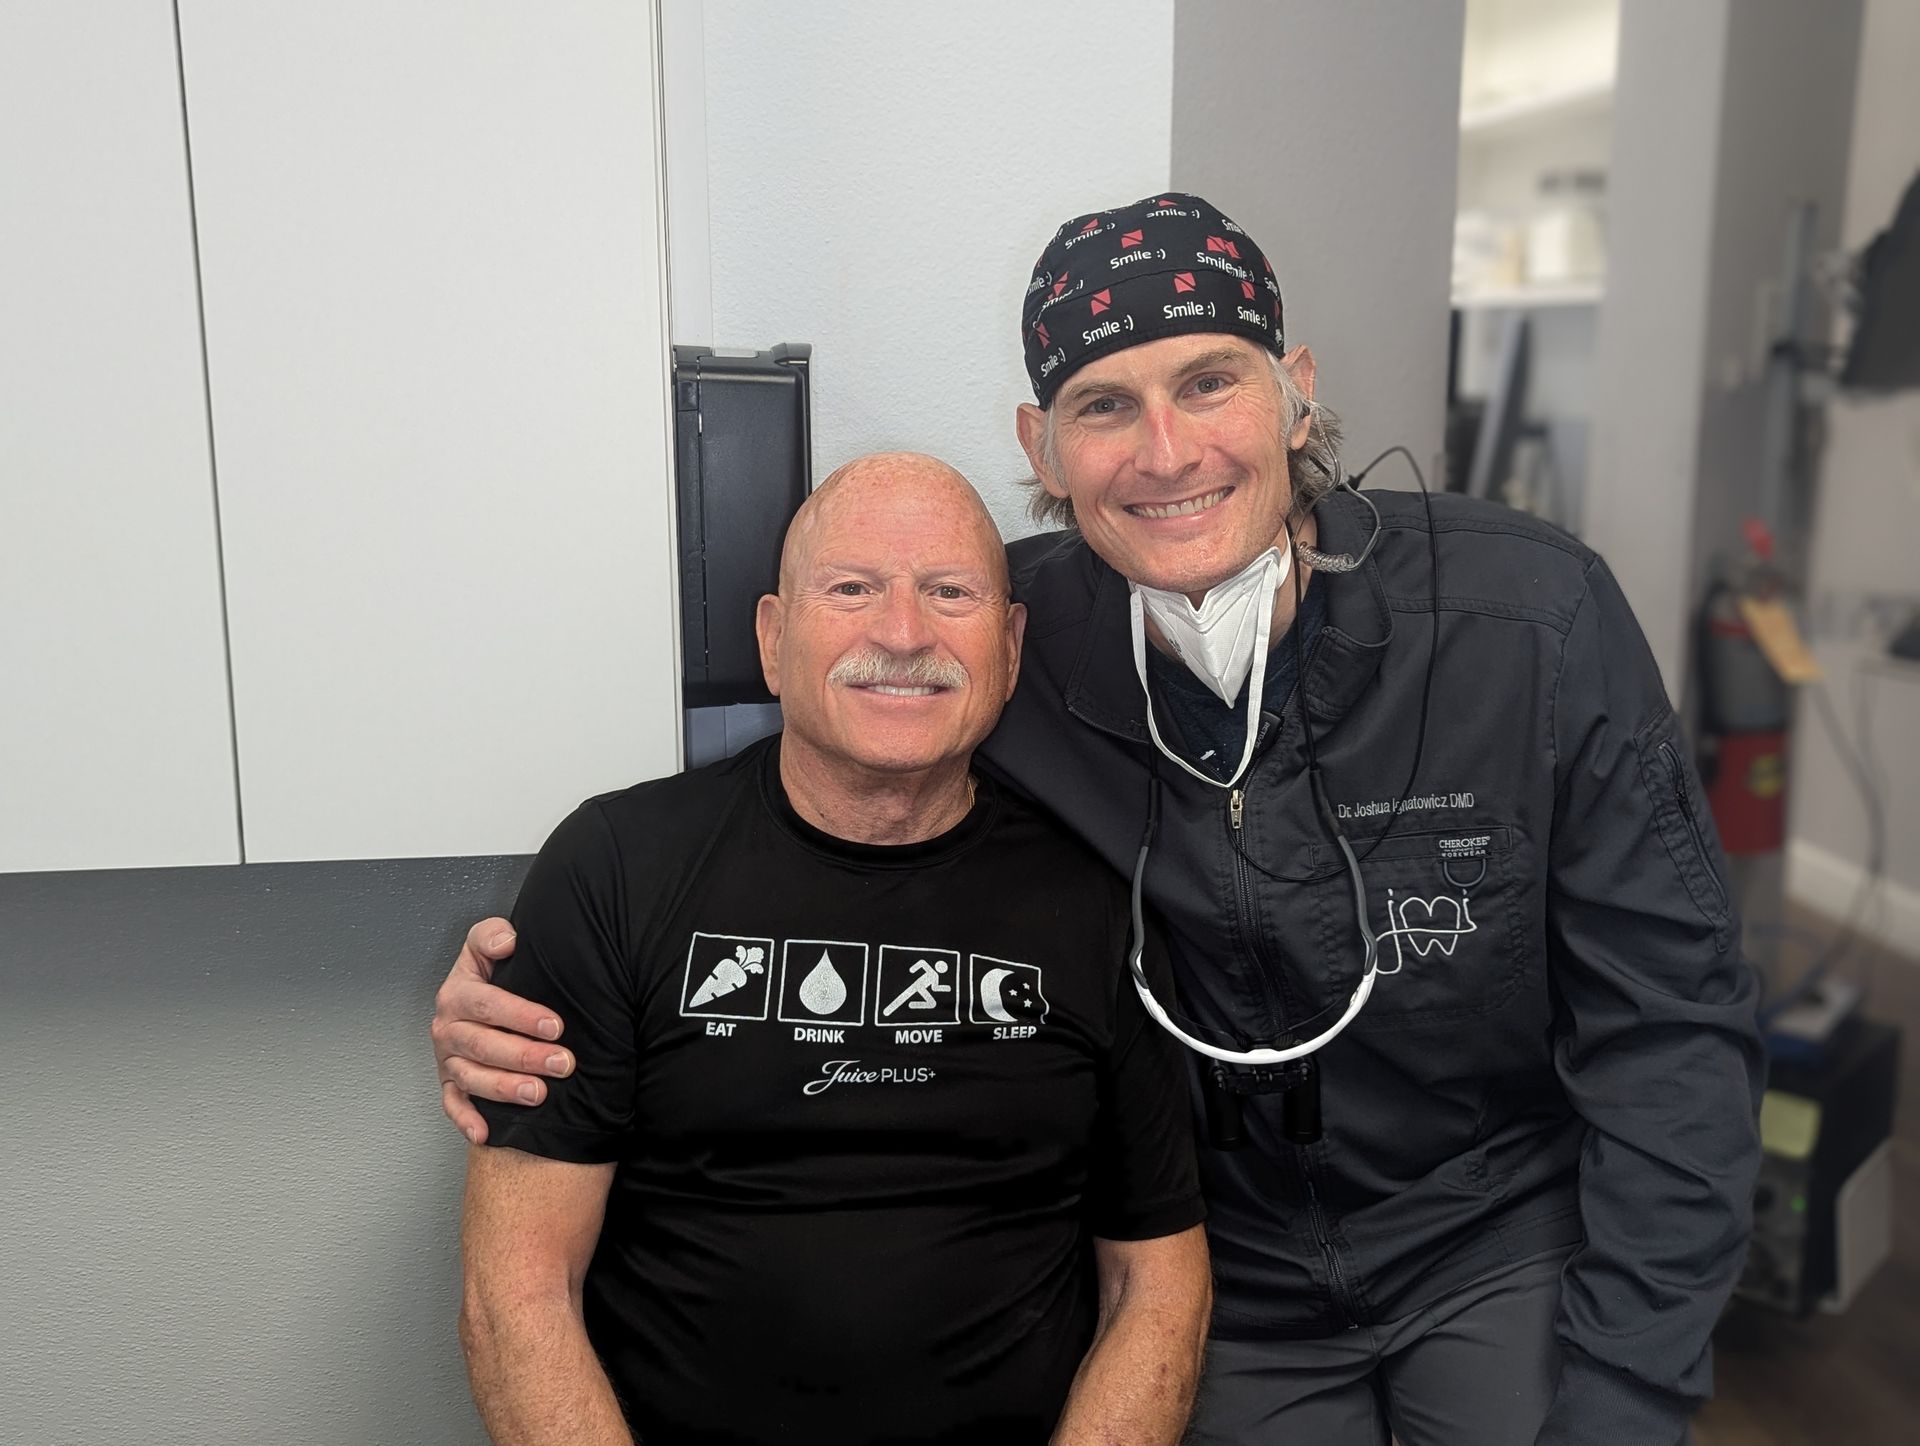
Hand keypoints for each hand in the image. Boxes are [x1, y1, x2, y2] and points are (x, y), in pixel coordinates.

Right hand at [433, 918, 573, 1143]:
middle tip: (562, 1063)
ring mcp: (448, 1059)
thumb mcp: (486, 944)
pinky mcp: (450, 1083)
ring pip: (472, 1078)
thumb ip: (493, 935)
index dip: (521, 1015)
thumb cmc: (490, 972)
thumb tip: (508, 941)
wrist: (473, 996)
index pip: (488, 1004)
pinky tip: (485, 1133)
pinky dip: (466, 1120)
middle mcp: (449, 1028)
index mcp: (458, 994)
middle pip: (484, 1045)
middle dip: (525, 1056)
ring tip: (538, 1094)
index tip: (555, 1025)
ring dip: (505, 1089)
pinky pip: (454, 1105)